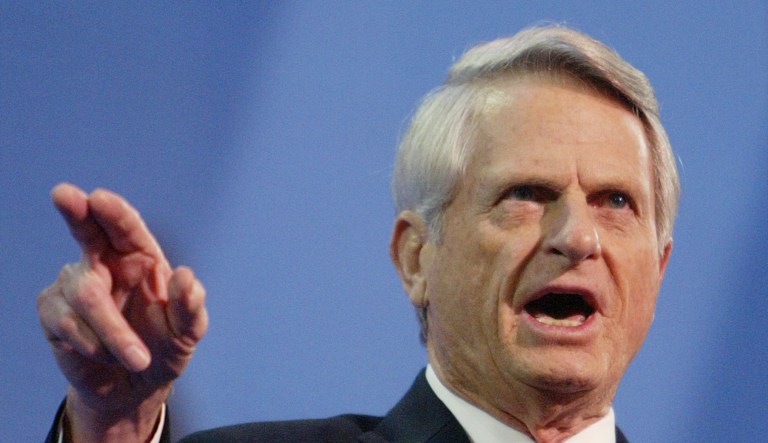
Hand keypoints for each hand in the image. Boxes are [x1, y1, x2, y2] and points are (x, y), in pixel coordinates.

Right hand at [37, 183, 207, 441]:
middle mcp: (105, 263)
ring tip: (136, 358)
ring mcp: (75, 284)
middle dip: (75, 213)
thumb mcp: (187, 333)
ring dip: (114, 333)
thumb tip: (186, 277)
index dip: (113, 212)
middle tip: (64, 194)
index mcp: (140, 257)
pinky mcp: (53, 311)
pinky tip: (104, 355)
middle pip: (86, 231)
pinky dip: (94, 345)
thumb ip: (190, 307)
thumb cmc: (163, 349)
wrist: (132, 388)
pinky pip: (68, 323)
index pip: (126, 227)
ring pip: (86, 295)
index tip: (99, 198)